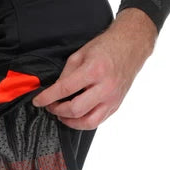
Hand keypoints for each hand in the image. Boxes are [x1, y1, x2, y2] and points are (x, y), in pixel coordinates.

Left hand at [31, 8, 157, 129]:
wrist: (131, 46)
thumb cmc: (106, 47)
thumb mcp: (81, 54)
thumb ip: (66, 74)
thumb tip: (55, 91)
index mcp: (94, 70)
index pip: (65, 89)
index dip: (48, 97)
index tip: (38, 101)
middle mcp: (105, 87)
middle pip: (75, 110)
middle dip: (58, 110)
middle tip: (51, 106)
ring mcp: (112, 99)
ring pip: (88, 122)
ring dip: (70, 122)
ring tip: (62, 115)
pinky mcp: (116, 106)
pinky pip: (97, 121)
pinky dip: (83, 122)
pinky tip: (76, 116)